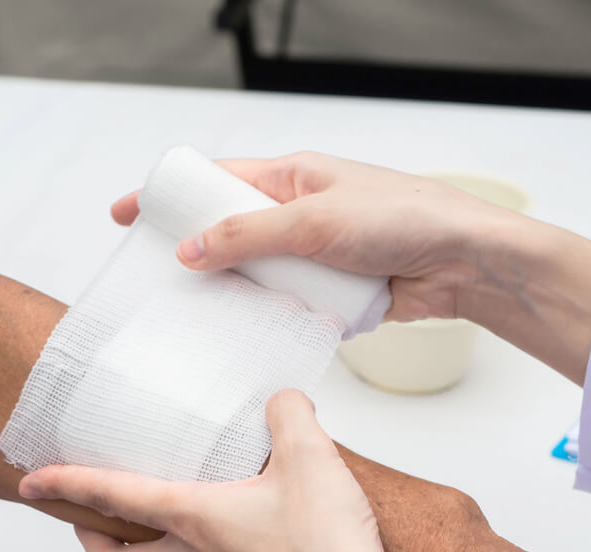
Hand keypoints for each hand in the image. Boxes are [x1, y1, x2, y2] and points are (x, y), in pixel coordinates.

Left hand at [18, 390, 483, 551]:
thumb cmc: (327, 551)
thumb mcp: (311, 456)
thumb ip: (289, 413)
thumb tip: (281, 400)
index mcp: (196, 521)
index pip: (112, 498)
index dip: (65, 484)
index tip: (30, 480)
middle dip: (90, 540)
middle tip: (84, 520)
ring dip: (147, 546)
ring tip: (164, 514)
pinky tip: (236, 533)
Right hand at [112, 152, 497, 320]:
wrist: (463, 263)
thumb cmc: (404, 218)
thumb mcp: (314, 221)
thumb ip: (248, 235)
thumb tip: (189, 249)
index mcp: (292, 178)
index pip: (216, 182)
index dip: (169, 196)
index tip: (127, 214)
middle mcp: (299, 214)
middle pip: (231, 233)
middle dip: (198, 255)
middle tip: (158, 281)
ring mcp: (314, 254)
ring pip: (257, 274)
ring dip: (237, 292)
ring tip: (199, 315)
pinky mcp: (331, 291)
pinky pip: (286, 304)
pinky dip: (271, 316)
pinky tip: (251, 334)